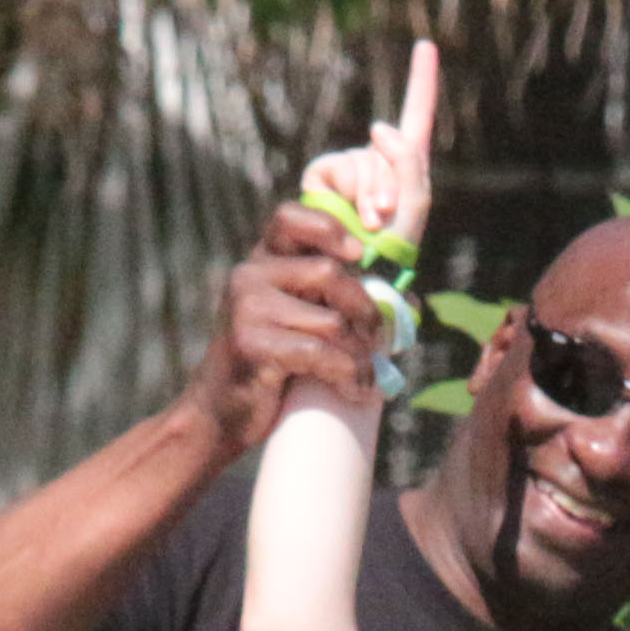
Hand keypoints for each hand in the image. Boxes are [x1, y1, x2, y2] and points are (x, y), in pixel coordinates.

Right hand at [181, 234, 387, 456]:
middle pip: (330, 273)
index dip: (329, 227)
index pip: (291, 217)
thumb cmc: (272, 366)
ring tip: (365, 376)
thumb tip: (408, 298)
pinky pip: (320, 351)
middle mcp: (249, 276)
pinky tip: (352, 390)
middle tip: (377, 339)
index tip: (358, 254)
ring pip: (332, 320)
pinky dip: (347, 375)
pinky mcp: (252, 344)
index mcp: (262, 262)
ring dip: (359, 355)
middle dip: (364, 310)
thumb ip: (340, 299)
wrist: (221, 414)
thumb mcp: (302, 321)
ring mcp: (247, 308)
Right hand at [298, 38, 439, 245]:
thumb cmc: (393, 248)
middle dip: (388, 185)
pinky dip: (342, 194)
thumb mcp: (414, 203)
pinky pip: (330, 170)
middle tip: (387, 218)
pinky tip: (346, 219)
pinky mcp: (319, 180)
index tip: (428, 44)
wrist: (358, 275)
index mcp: (405, 165)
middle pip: (385, 149)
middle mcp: (374, 161)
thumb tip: (376, 126)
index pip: (416, 115)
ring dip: (367, 196)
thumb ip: (407, 158)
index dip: (422, 81)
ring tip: (370, 226)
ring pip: (359, 162)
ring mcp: (345, 169)